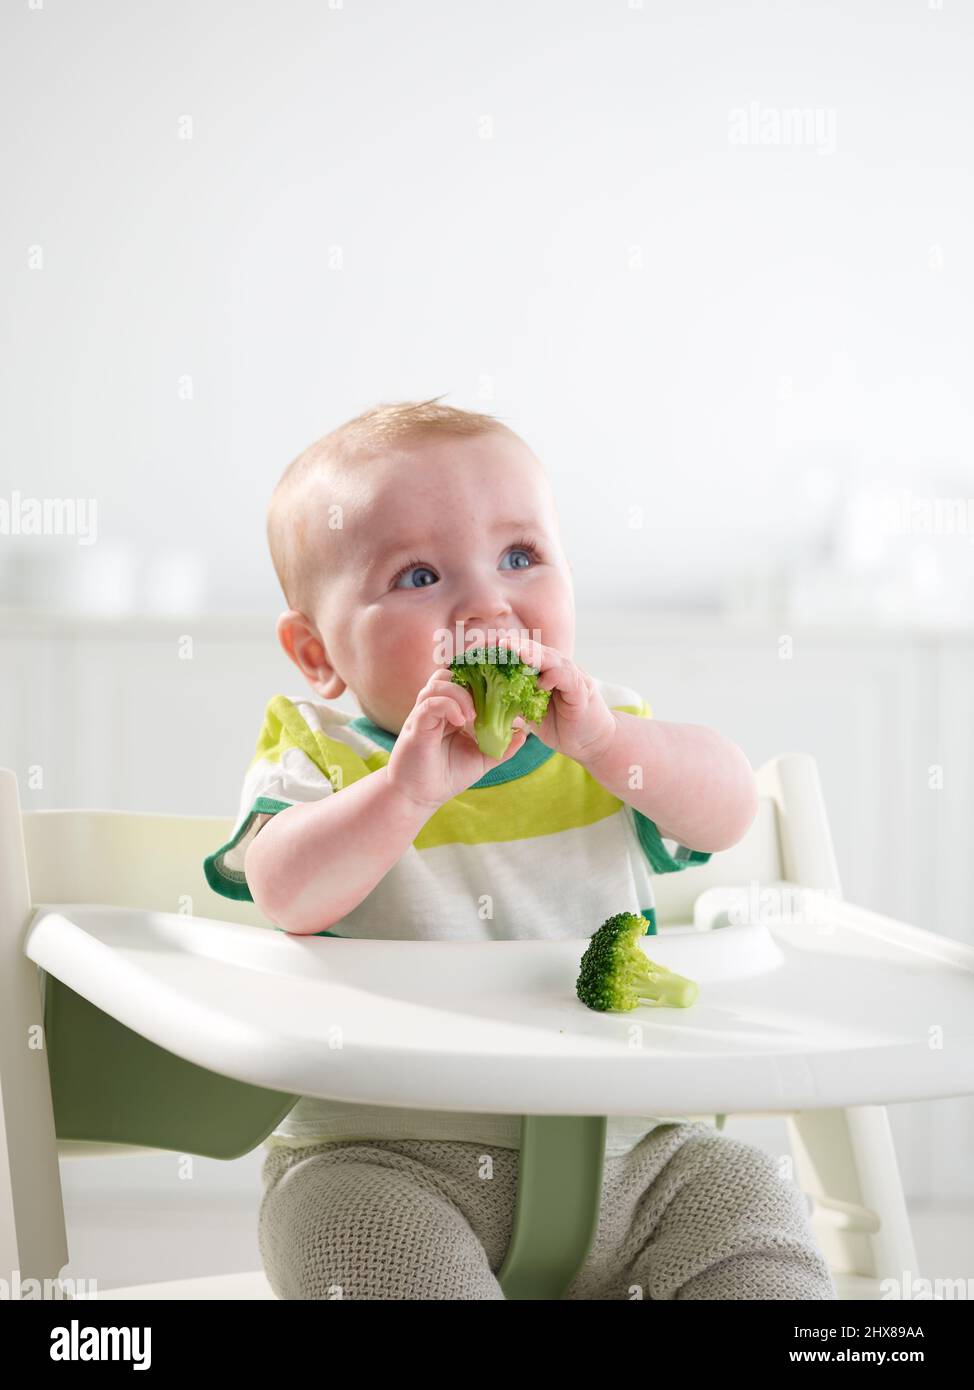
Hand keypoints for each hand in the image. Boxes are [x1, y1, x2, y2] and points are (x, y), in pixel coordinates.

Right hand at [386, 667, 528, 811]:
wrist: (419, 797)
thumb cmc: (446, 776)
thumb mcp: (481, 760)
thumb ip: (502, 746)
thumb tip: (524, 733)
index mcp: (451, 710)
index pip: (464, 681)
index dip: (481, 680)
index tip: (502, 690)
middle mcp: (436, 707)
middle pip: (450, 674)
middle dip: (471, 680)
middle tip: (488, 698)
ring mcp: (424, 714)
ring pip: (439, 683)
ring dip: (460, 693)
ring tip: (473, 715)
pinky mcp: (416, 724)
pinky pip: (431, 703)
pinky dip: (448, 705)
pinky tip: (462, 721)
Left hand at [495, 637, 617, 766]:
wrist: (590, 742)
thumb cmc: (560, 724)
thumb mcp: (531, 711)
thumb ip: (515, 701)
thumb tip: (486, 699)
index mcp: (543, 670)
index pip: (522, 652)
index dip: (503, 648)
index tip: (482, 647)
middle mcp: (557, 668)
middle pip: (535, 650)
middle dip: (514, 645)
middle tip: (495, 643)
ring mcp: (571, 677)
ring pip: (551, 659)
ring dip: (531, 654)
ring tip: (514, 652)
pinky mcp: (582, 690)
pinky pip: (568, 678)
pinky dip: (555, 676)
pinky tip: (541, 681)